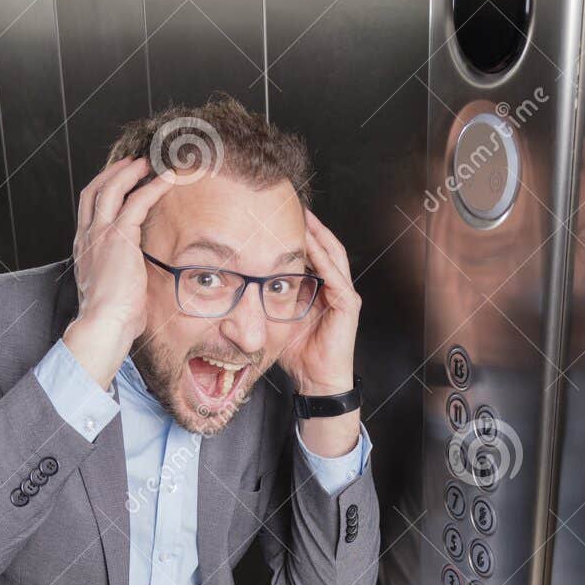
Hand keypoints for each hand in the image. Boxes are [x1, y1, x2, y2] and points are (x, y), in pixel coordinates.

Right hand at [63, 156, 179, 387]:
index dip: (103, 191)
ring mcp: (100, 234)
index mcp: (84, 249)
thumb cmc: (111, 317)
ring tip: (150, 164)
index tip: (118, 181)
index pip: (89, 209)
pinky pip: (137, 201)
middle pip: (95, 191)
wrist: (103, 324)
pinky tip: (167, 180)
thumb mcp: (112, 289)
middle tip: (134, 163)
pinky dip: (153, 187)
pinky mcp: (118, 237)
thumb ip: (120, 275)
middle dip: (114, 173)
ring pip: (112, 189)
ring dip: (132, 172)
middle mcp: (87, 236)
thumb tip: (136, 278)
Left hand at [279, 208, 360, 395]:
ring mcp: (344, 295)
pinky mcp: (347, 305)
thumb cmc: (298, 354)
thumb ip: (265, 300)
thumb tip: (237, 286)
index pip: (313, 252)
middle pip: (326, 246)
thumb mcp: (277, 318)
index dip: (301, 233)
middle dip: (312, 225)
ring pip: (333, 254)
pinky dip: (322, 258)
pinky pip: (334, 275)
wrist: (316, 381)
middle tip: (294, 203)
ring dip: (319, 234)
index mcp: (321, 288)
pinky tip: (310, 243)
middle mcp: (336, 287)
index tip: (281, 214)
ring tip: (304, 214)